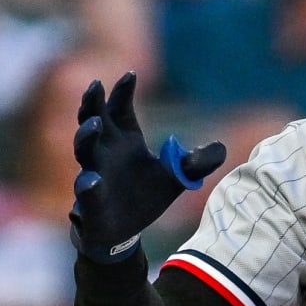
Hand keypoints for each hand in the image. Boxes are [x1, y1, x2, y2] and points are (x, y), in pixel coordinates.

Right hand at [69, 72, 224, 261]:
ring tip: (95, 124)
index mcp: (125, 141)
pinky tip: (92, 180)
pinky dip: (88, 186)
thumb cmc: (145, 196)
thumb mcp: (175, 178)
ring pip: (83, 151)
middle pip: (93, 120)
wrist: (124, 232)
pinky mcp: (89, 202)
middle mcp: (104, 153)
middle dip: (92, 103)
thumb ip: (196, 163)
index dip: (122, 91)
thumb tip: (222, 147)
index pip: (119, 109)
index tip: (131, 73)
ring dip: (86, 136)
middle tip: (96, 85)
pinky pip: (85, 192)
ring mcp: (93, 175)